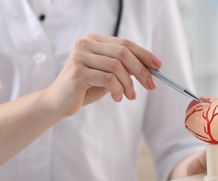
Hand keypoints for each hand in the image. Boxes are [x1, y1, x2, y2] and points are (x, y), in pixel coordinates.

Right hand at [45, 33, 161, 116]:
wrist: (59, 102)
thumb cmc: (85, 88)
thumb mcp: (108, 75)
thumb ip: (124, 68)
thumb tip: (150, 68)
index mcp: (94, 40)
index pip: (125, 44)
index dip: (144, 54)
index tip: (159, 66)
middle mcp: (85, 44)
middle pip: (123, 53)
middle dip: (142, 71)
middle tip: (151, 86)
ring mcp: (80, 56)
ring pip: (117, 67)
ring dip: (129, 84)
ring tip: (130, 96)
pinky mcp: (78, 72)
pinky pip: (108, 79)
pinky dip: (118, 90)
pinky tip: (117, 97)